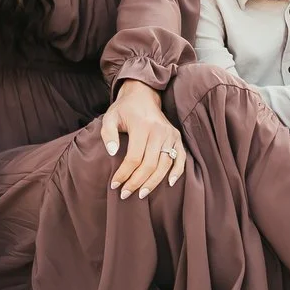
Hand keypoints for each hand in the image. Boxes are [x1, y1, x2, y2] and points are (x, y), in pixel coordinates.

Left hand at [100, 80, 184, 196]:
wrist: (143, 95)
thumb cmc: (124, 110)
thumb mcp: (110, 117)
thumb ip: (108, 134)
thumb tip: (113, 153)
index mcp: (142, 126)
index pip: (134, 158)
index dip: (124, 174)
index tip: (115, 185)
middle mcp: (159, 131)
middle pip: (150, 164)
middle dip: (137, 182)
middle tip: (125, 194)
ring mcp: (170, 134)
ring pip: (165, 165)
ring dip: (154, 182)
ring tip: (142, 194)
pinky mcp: (177, 137)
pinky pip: (181, 158)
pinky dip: (177, 172)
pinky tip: (169, 183)